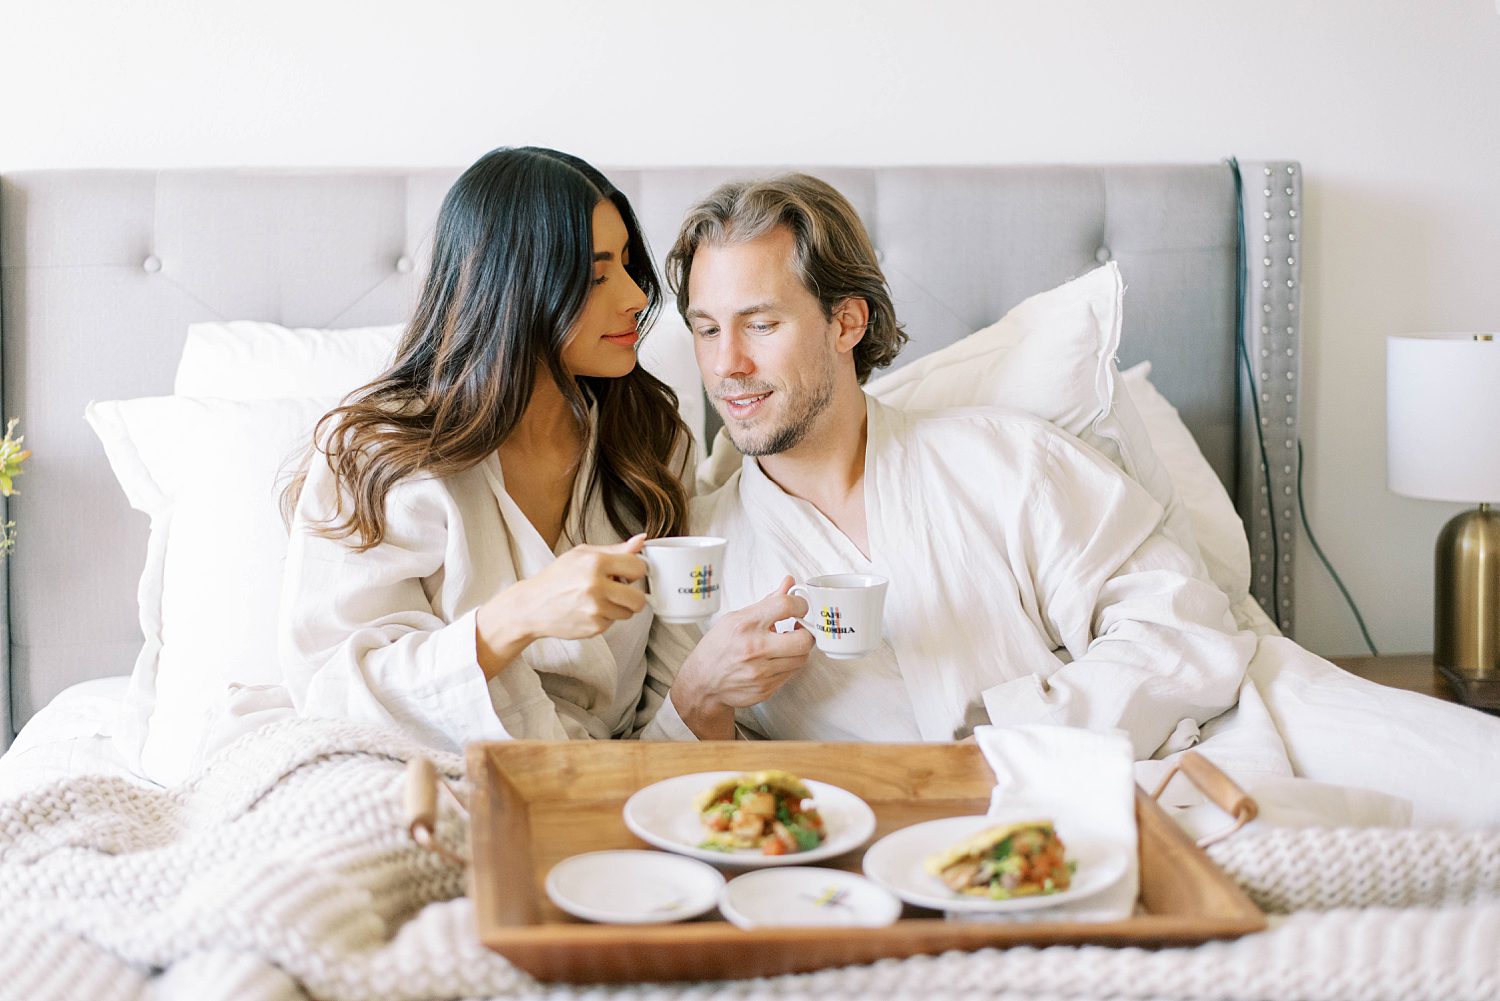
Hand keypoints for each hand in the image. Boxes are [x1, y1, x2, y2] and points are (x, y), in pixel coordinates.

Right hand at [475, 534, 647, 677]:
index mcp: (595, 562)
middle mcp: (596, 586)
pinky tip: (588, 610)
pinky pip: (613, 623)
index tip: (626, 574)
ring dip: (617, 607)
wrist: (532, 606)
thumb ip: (615, 549)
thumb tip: (641, 541)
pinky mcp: (594, 627)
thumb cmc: (557, 578)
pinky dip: (604, 618)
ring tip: (596, 599)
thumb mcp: (582, 554)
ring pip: (628, 613)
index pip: (638, 568)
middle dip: (632, 596)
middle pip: (639, 599)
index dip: (634, 571)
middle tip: (616, 590)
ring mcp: (595, 609)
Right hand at [671, 576, 814, 737]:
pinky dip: (787, 666)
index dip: (800, 604)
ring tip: (786, 645)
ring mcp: (760, 672)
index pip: (786, 606)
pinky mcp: (765, 689)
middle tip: (800, 630)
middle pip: (803, 640)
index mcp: (745, 624)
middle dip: (807, 633)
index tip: (800, 607)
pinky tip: (774, 661)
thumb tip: (789, 583)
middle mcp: (754, 648)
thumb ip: (767, 602)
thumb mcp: (736, 618)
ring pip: (801, 659)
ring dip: (798, 650)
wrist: (702, 682)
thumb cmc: (718, 647)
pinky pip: (790, 675)